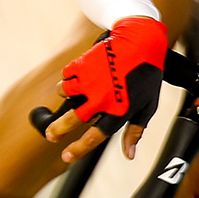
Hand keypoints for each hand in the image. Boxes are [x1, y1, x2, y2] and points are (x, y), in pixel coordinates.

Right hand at [44, 17, 166, 162]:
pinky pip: (66, 75)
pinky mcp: (82, 64)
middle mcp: (101, 99)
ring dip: (65, 94)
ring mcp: (90, 81)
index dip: (78, 150)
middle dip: (57, 130)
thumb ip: (135, 131)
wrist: (140, 40)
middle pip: (72, 120)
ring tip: (72, 92)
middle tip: (50, 135)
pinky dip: (69, 77)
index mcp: (118, 112)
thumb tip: (129, 155)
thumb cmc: (147, 75)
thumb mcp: (148, 106)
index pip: (95, 137)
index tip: (66, 157)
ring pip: (65, 94)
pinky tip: (78, 75)